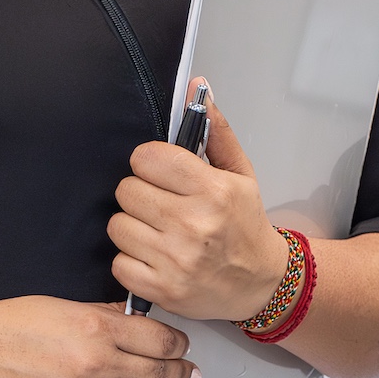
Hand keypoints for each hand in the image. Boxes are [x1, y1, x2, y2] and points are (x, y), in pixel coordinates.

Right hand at [0, 297, 198, 377]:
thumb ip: (98, 315)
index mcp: (95, 327)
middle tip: (190, 375)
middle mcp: (96, 365)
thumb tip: (129, 321)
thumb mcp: (56, 306)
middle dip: (181, 375)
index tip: (182, 348)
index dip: (179, 345)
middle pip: (159, 373)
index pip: (160, 339)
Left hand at [108, 89, 288, 320]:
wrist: (260, 283)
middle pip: (126, 190)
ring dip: (132, 227)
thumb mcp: (240, 174)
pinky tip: (154, 257)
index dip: (148, 163)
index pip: (148, 158)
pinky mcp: (162, 290)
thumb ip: (215, 131)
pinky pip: (118, 263)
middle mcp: (193, 225)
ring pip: (117, 226)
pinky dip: (131, 260)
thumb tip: (197, 87)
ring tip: (156, 231)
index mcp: (213, 191)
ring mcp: (176, 260)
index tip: (160, 173)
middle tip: (159, 204)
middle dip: (139, 194)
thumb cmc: (245, 224)